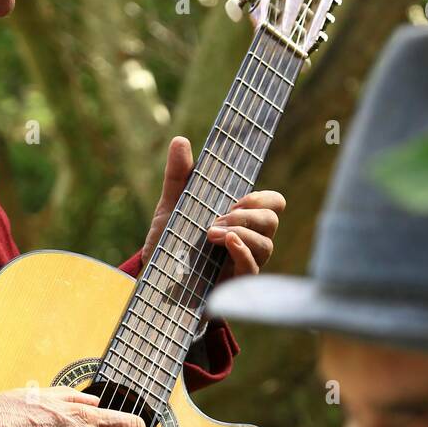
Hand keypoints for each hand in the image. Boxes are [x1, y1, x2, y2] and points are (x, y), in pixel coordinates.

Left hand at [142, 136, 285, 280]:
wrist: (155, 285)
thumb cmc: (169, 248)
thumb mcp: (170, 209)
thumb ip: (177, 177)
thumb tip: (181, 141)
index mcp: (239, 220)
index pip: (272, 203)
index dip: (262, 197)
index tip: (237, 198)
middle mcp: (247, 241)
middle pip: (272, 219)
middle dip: (249, 213)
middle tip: (221, 216)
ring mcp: (243, 264)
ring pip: (266, 243)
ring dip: (242, 231)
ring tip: (212, 233)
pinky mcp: (236, 286)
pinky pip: (252, 267)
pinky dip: (242, 251)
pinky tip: (227, 242)